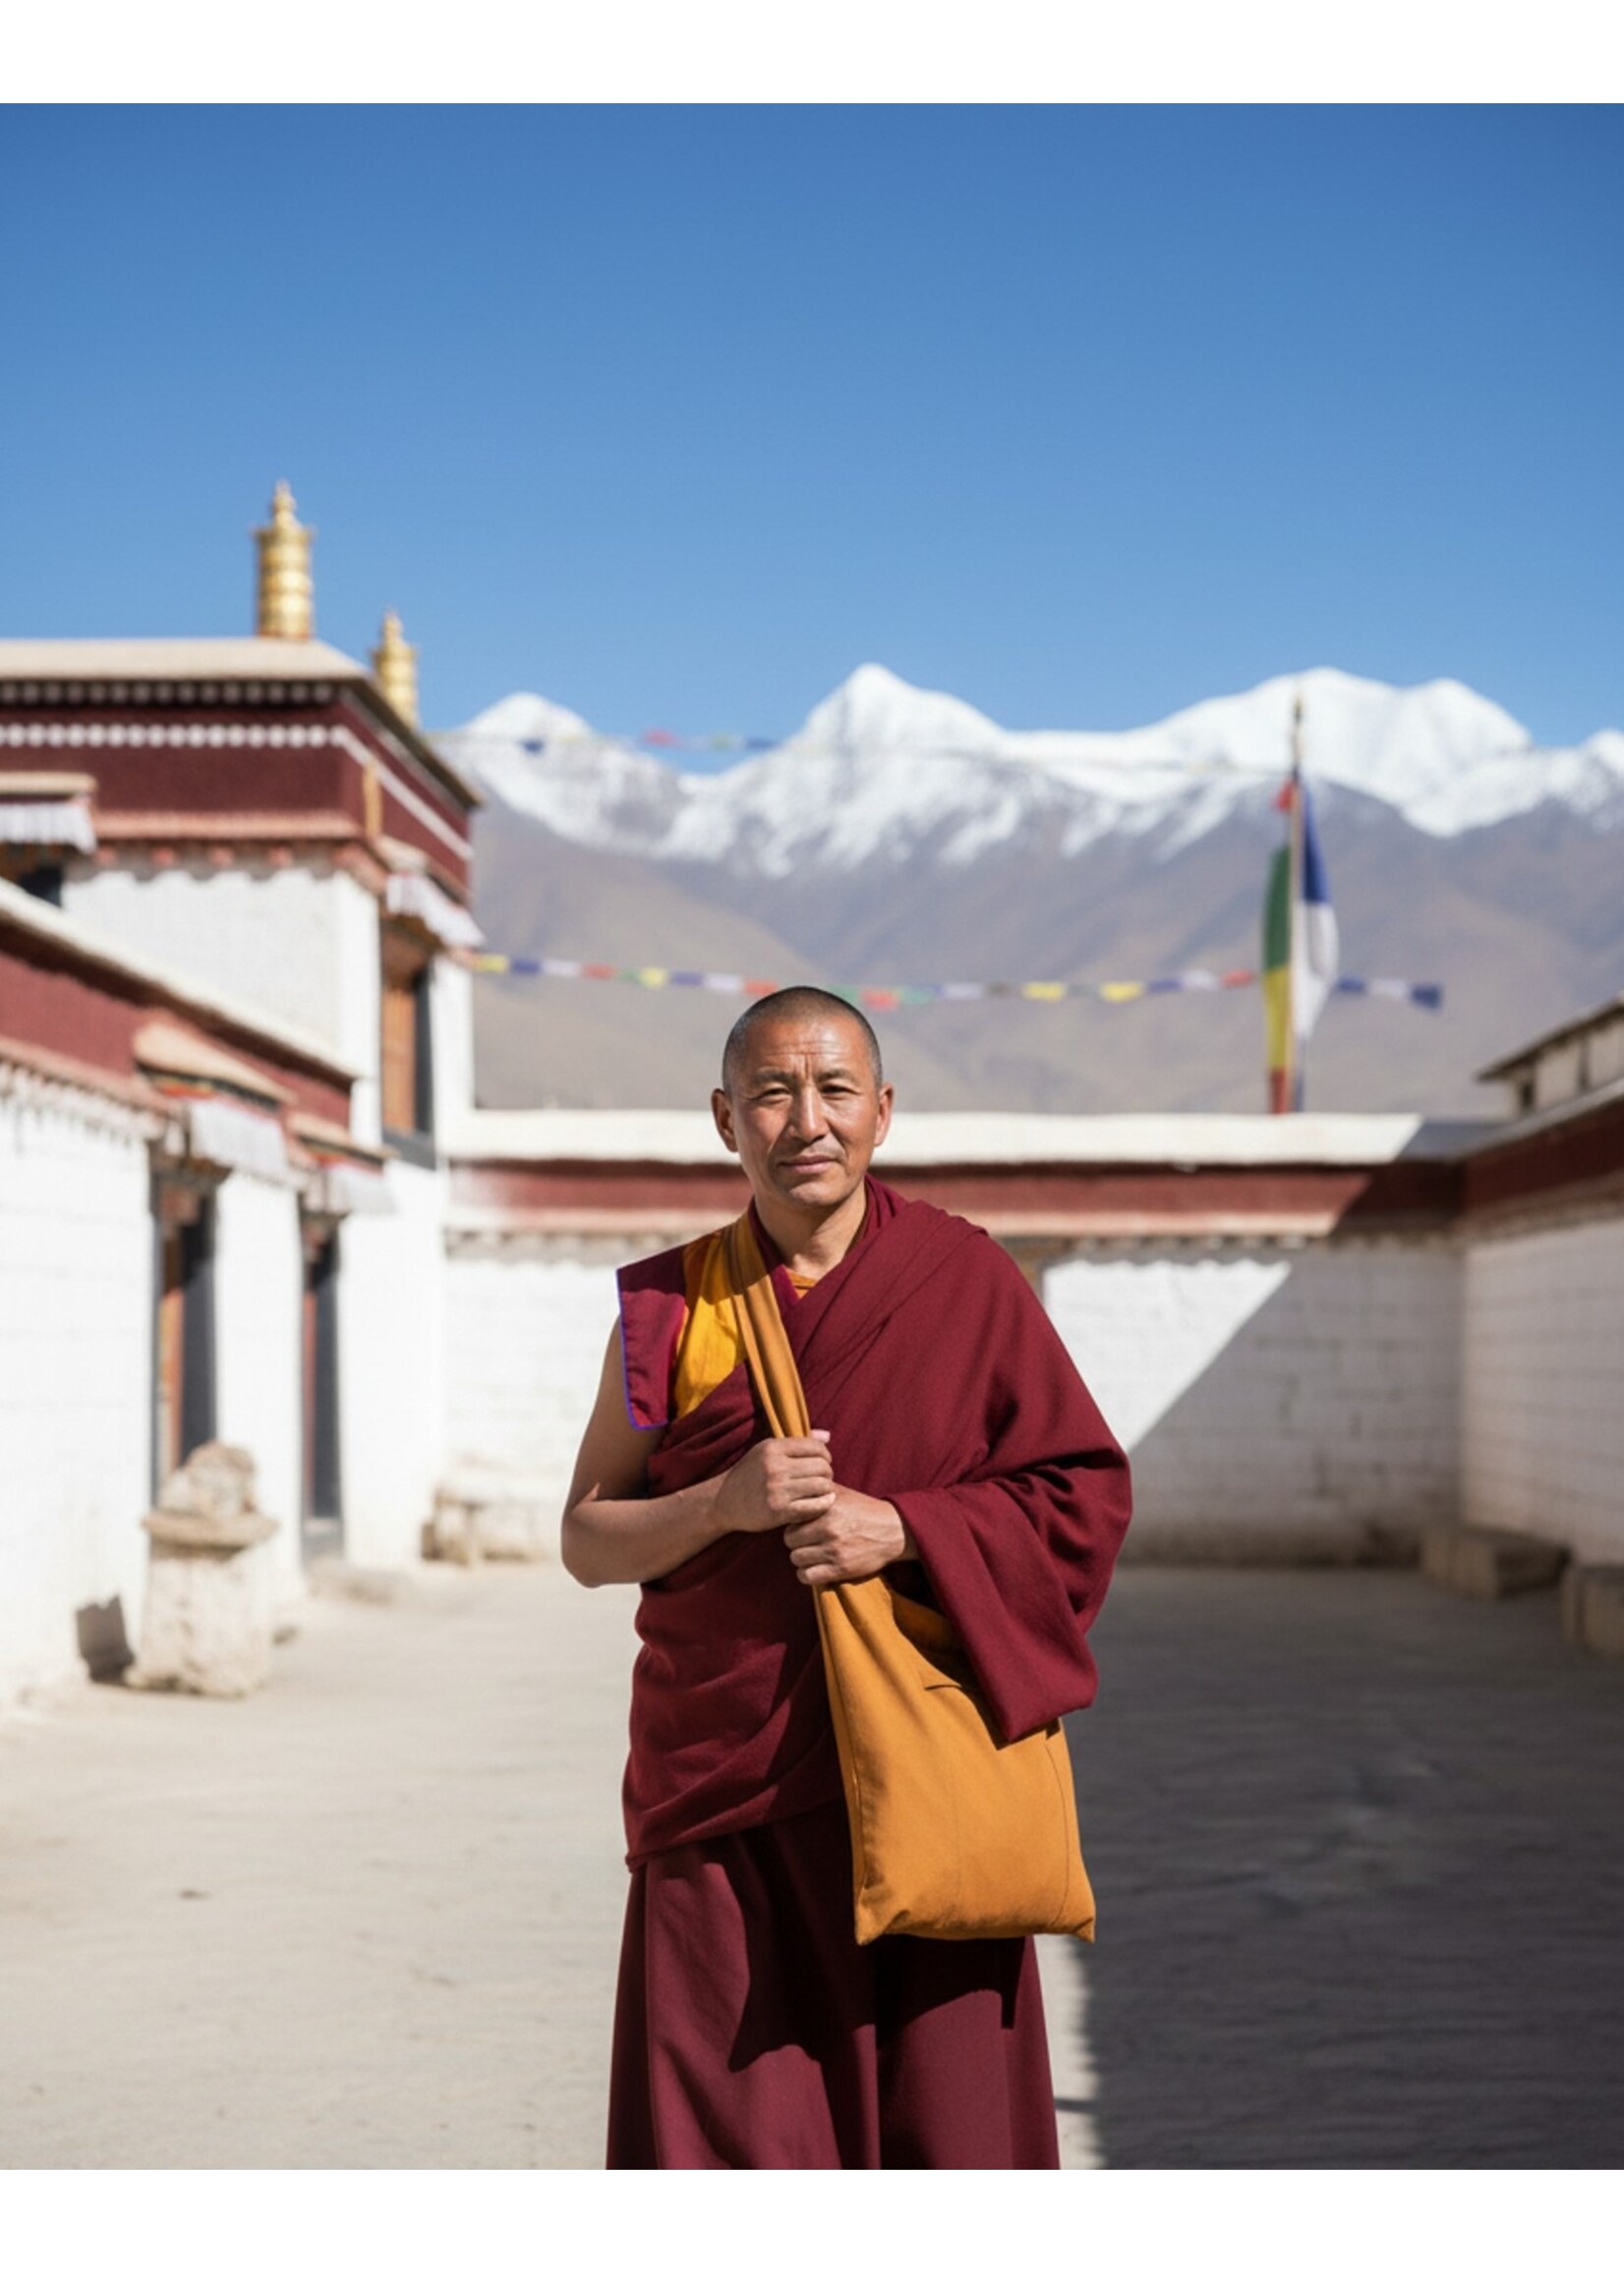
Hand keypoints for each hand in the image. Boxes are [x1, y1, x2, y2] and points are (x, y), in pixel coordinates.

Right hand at [715, 1430, 834, 1534]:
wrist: (723, 1501)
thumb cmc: (749, 1474)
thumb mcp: (766, 1451)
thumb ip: (797, 1442)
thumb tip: (827, 1436)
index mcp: (772, 1448)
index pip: (816, 1448)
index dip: (826, 1456)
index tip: (823, 1463)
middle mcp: (775, 1467)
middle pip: (821, 1467)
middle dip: (828, 1474)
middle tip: (824, 1480)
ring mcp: (776, 1489)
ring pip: (821, 1486)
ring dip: (827, 1489)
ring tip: (822, 1491)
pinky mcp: (778, 1511)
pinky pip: (814, 1507)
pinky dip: (823, 1505)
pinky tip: (821, 1503)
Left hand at [784, 1486, 915, 1587]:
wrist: (893, 1530)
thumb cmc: (863, 1510)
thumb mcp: (840, 1493)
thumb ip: (816, 1490)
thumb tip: (794, 1487)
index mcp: (825, 1507)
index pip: (790, 1518)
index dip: (794, 1523)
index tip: (802, 1526)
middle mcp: (828, 1527)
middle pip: (790, 1540)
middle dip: (796, 1541)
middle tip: (807, 1541)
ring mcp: (834, 1549)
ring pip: (796, 1559)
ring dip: (802, 1558)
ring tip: (813, 1554)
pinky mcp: (841, 1568)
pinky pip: (807, 1576)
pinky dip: (807, 1574)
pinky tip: (816, 1568)